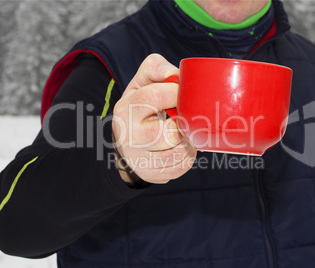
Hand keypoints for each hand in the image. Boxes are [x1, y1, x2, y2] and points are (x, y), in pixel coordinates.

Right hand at [112, 54, 196, 183]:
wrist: (126, 142)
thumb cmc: (139, 109)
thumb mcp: (140, 84)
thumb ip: (155, 69)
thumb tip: (175, 74)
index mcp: (125, 110)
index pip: (155, 96)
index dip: (177, 92)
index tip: (183, 93)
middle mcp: (129, 137)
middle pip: (170, 133)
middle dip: (185, 123)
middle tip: (186, 117)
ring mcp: (139, 159)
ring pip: (180, 152)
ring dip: (190, 141)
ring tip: (184, 132)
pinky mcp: (151, 174)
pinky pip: (181, 167)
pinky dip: (187, 156)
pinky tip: (180, 147)